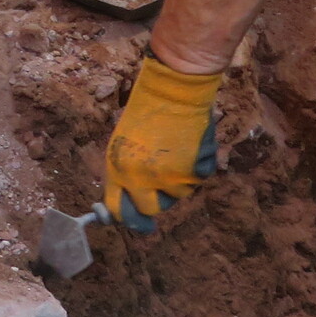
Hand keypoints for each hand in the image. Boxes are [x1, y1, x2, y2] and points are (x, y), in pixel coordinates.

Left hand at [103, 52, 221, 231]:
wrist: (173, 91)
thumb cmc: (145, 113)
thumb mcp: (122, 144)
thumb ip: (124, 174)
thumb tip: (126, 202)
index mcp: (118, 170)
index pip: (119, 210)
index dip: (129, 219)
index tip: (139, 225)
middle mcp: (141, 179)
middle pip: (151, 209)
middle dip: (157, 199)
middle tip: (162, 180)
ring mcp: (169, 177)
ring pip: (177, 194)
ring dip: (178, 179)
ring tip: (175, 149)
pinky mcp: (193, 171)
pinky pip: (197, 179)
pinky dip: (197, 166)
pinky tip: (190, 145)